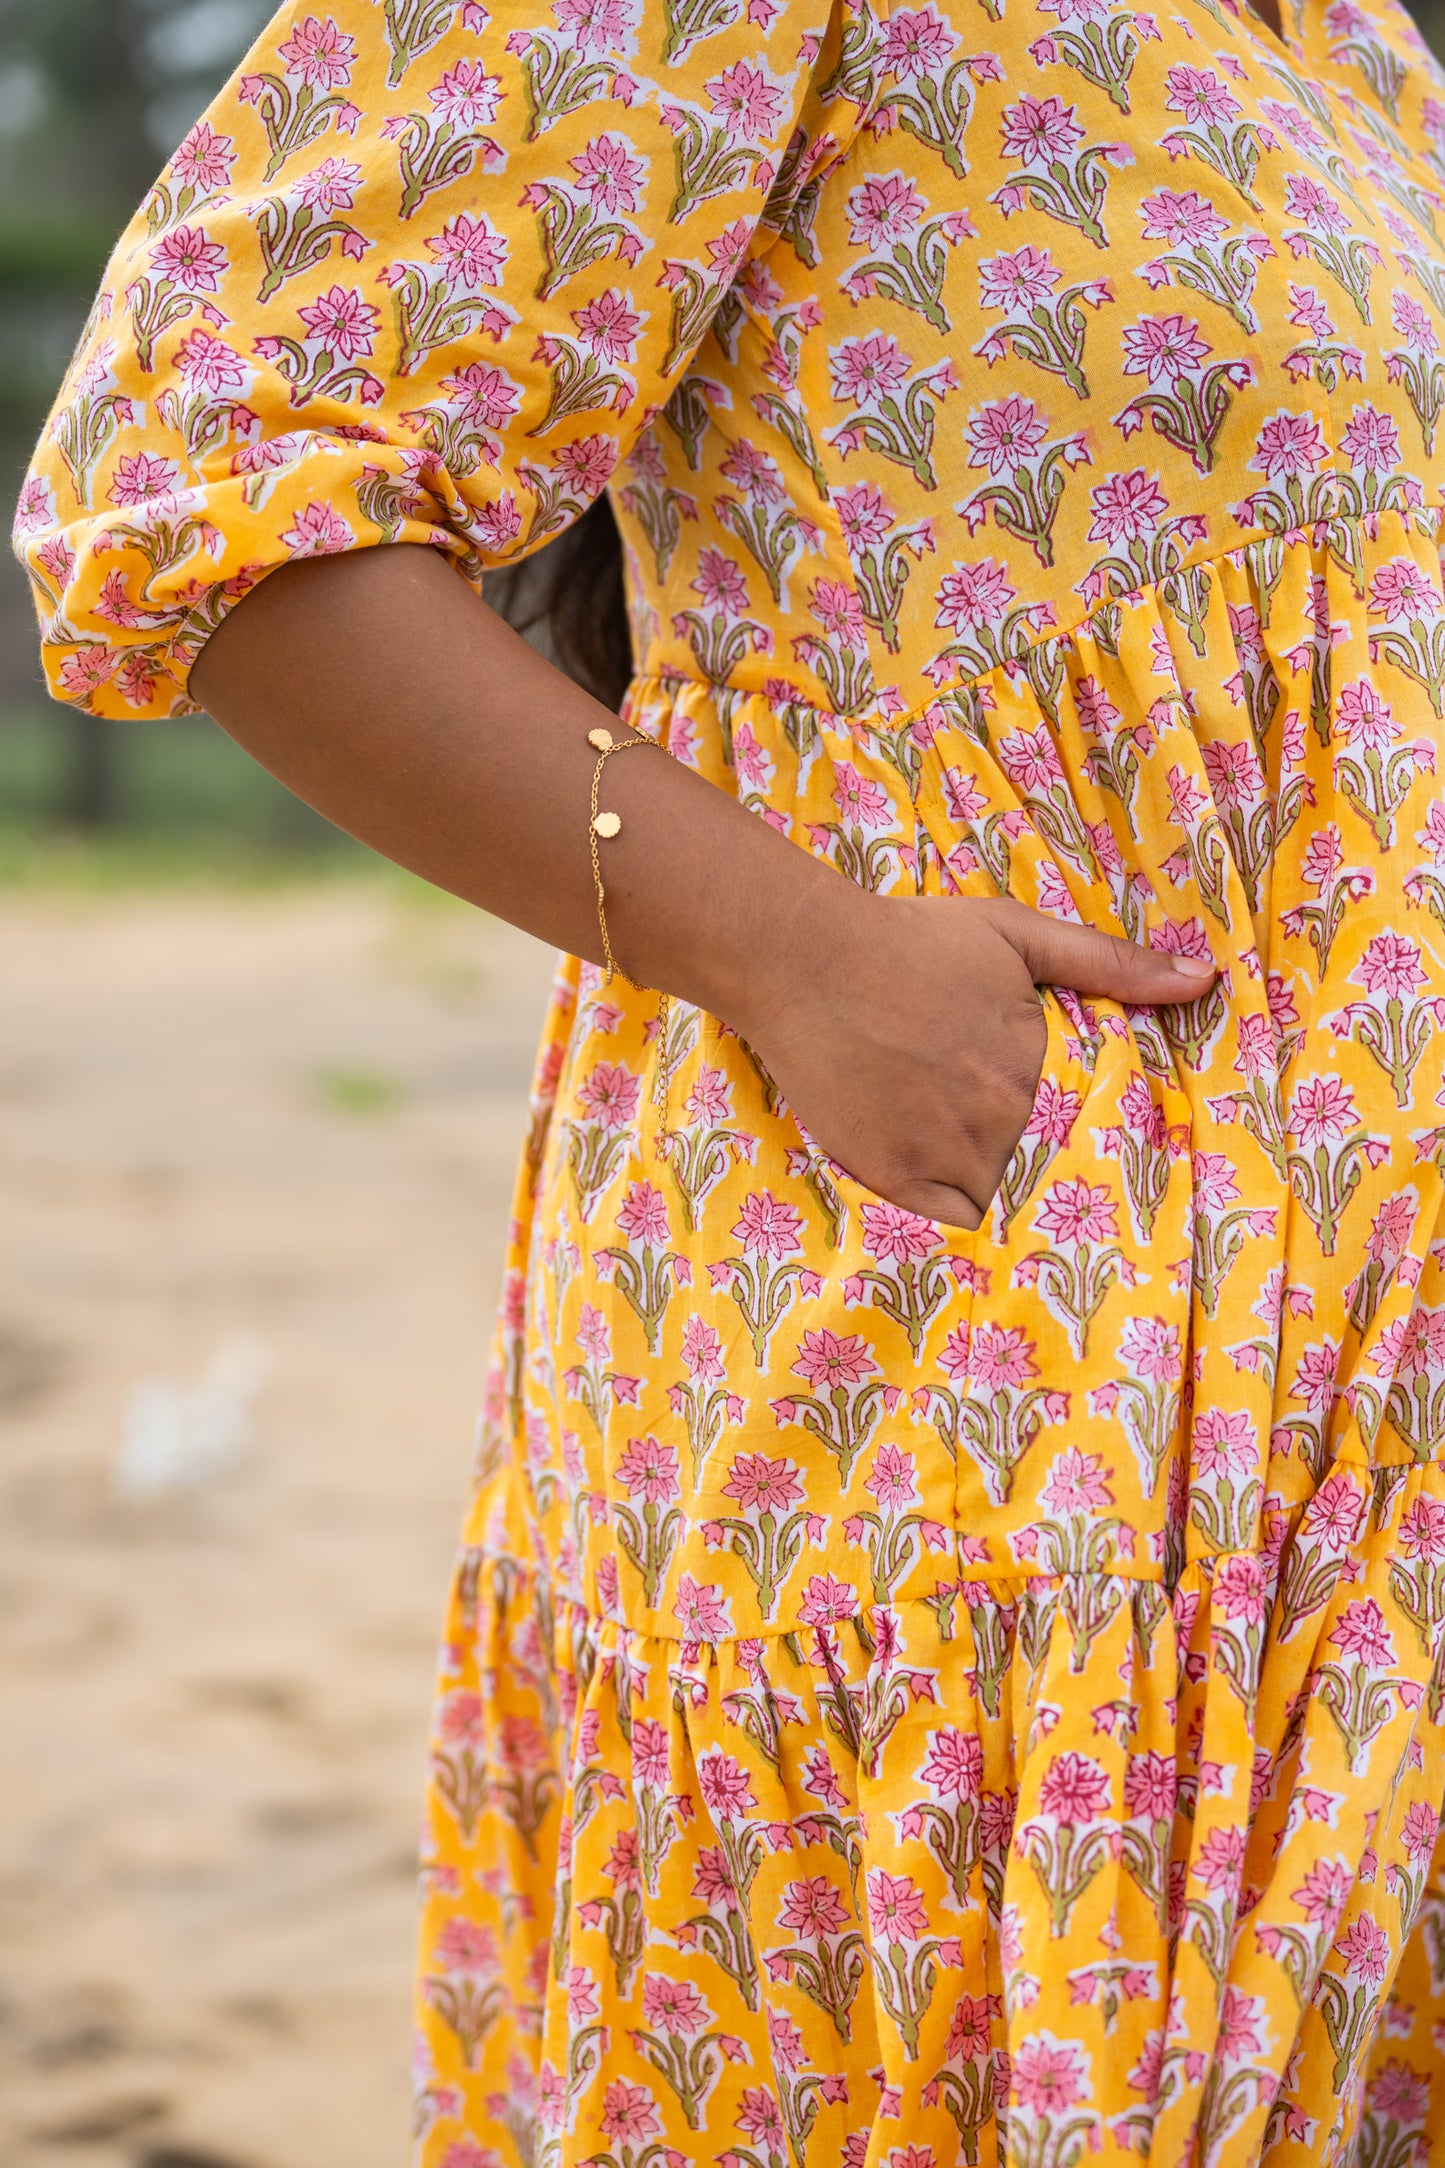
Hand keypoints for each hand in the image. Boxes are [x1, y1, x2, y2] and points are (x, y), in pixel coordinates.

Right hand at [742, 890, 1215, 1231]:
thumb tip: (1203, 979)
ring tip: (1019, 1208)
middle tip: (1072, 1197)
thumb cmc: (911, 941)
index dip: (1105, 1147)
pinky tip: (968, 1212)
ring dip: (1013, 1203)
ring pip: (1006, 1205)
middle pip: (1054, 1173)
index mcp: (1040, 1064)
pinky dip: (966, 1227)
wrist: (804, 961)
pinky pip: (951, 1228)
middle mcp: (1001, 1117)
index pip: (1099, 1131)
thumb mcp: (1017, 934)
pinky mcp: (894, 1176)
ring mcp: (945, 1152)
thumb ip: (1111, 963)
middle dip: (1060, 1178)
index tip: (1118, 1165)